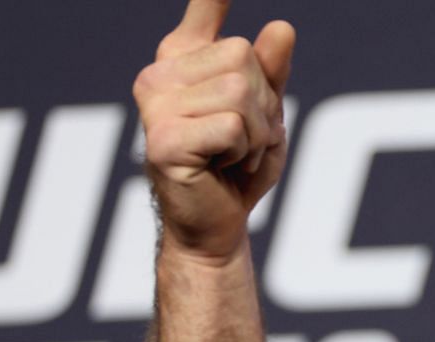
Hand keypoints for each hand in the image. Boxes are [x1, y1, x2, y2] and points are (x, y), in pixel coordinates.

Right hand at [133, 0, 295, 263]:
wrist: (216, 228)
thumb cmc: (238, 170)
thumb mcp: (264, 115)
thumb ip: (271, 73)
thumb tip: (281, 27)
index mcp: (180, 61)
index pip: (203, 12)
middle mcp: (158, 75)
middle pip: (242, 56)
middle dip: (264, 105)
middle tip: (245, 140)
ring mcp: (154, 105)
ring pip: (240, 91)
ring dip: (257, 132)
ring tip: (236, 155)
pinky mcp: (162, 139)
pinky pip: (232, 125)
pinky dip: (245, 151)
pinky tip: (224, 167)